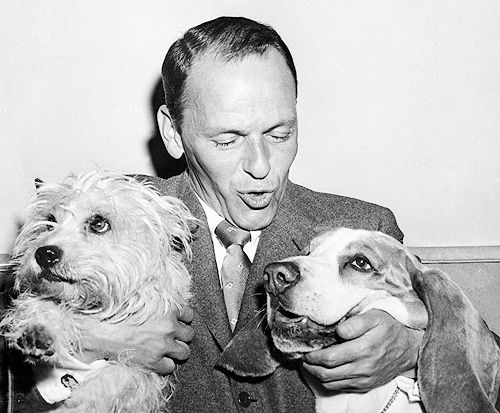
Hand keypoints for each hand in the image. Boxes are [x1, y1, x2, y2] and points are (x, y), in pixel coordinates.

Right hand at [77, 306, 193, 374]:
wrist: (103, 333)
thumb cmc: (121, 315)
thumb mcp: (145, 301)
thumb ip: (162, 304)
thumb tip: (173, 306)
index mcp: (168, 309)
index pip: (189, 315)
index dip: (183, 320)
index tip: (177, 323)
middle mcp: (169, 327)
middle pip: (189, 335)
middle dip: (182, 337)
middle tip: (172, 337)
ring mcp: (162, 345)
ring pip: (185, 352)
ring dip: (177, 352)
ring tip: (167, 350)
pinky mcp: (154, 362)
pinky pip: (171, 367)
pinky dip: (165, 365)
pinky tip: (157, 360)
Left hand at [302, 309, 422, 391]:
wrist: (409, 348)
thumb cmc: (390, 328)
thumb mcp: (375, 316)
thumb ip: (355, 323)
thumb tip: (338, 331)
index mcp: (364, 349)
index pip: (330, 358)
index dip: (313, 356)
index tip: (306, 350)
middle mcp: (363, 368)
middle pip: (327, 374)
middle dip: (311, 366)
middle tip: (303, 357)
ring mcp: (364, 379)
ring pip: (332, 383)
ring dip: (317, 375)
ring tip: (310, 364)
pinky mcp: (366, 385)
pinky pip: (341, 388)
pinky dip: (329, 381)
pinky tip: (324, 370)